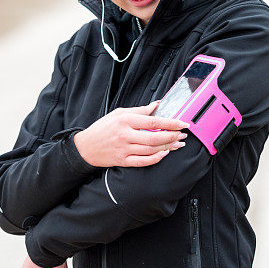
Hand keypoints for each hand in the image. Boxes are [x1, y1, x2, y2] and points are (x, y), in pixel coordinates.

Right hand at [73, 100, 188, 167]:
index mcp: (125, 120)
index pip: (153, 121)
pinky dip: (155, 158)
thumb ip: (139, 110)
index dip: (170, 122)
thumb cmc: (102, 128)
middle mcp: (125, 135)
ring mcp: (124, 149)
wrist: (85, 147)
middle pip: (154, 137)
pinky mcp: (123, 161)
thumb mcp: (118, 113)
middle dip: (172, 136)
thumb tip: (156, 105)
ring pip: (151, 149)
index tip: (182, 123)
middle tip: (182, 135)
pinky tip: (164, 153)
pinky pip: (143, 161)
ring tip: (178, 144)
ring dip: (167, 147)